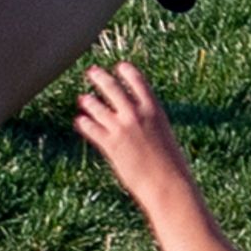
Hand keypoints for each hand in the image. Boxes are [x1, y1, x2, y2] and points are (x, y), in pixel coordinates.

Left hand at [71, 62, 192, 204]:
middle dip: (100, 78)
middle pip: (113, 89)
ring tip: (83, 99)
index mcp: (154, 109)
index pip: (138, 81)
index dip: (127, 72)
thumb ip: (149, 124)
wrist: (167, 184)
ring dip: (89, 102)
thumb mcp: (163, 135)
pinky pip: (91, 129)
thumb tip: (137, 120)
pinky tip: (79, 121)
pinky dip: (84, 124)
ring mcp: (121, 128)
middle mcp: (135, 114)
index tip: (120, 66)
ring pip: (98, 107)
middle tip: (92, 72)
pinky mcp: (110, 144)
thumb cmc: (171, 165)